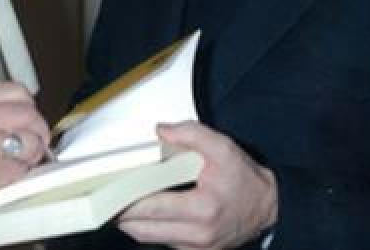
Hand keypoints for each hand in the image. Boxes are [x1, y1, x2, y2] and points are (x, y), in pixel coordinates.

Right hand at [0, 82, 50, 227]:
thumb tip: (25, 111)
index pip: (17, 90)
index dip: (30, 106)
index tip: (29, 119)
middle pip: (29, 113)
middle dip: (38, 130)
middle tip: (34, 142)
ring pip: (31, 139)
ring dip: (33, 152)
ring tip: (19, 158)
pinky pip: (23, 165)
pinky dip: (22, 172)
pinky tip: (8, 172)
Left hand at [116, 121, 276, 248]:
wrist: (267, 207)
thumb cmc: (244, 179)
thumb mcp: (223, 147)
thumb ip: (191, 134)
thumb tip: (160, 132)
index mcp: (203, 209)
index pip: (151, 208)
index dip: (124, 200)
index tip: (106, 190)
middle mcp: (198, 235)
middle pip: (143, 230)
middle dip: (120, 214)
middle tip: (102, 197)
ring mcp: (196, 248)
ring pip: (148, 239)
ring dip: (131, 223)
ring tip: (116, 202)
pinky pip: (162, 242)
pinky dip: (148, 228)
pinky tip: (141, 213)